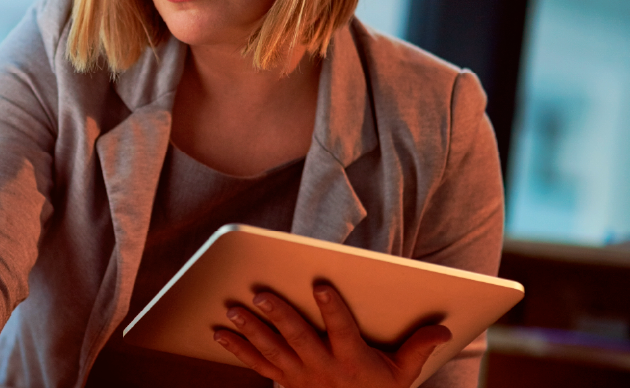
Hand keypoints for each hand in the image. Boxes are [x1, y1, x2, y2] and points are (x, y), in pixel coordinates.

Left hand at [213, 284, 450, 387]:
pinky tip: (218, 334)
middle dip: (279, 316)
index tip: (321, 284)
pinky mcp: (284, 382)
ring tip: (233, 310)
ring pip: (272, 350)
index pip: (342, 330)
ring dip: (251, 330)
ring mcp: (299, 377)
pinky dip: (237, 350)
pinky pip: (257, 365)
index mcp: (352, 361)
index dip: (332, 308)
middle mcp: (322, 369)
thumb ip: (418, 349)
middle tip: (261, 295)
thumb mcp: (402, 375)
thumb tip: (444, 328)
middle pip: (298, 339)